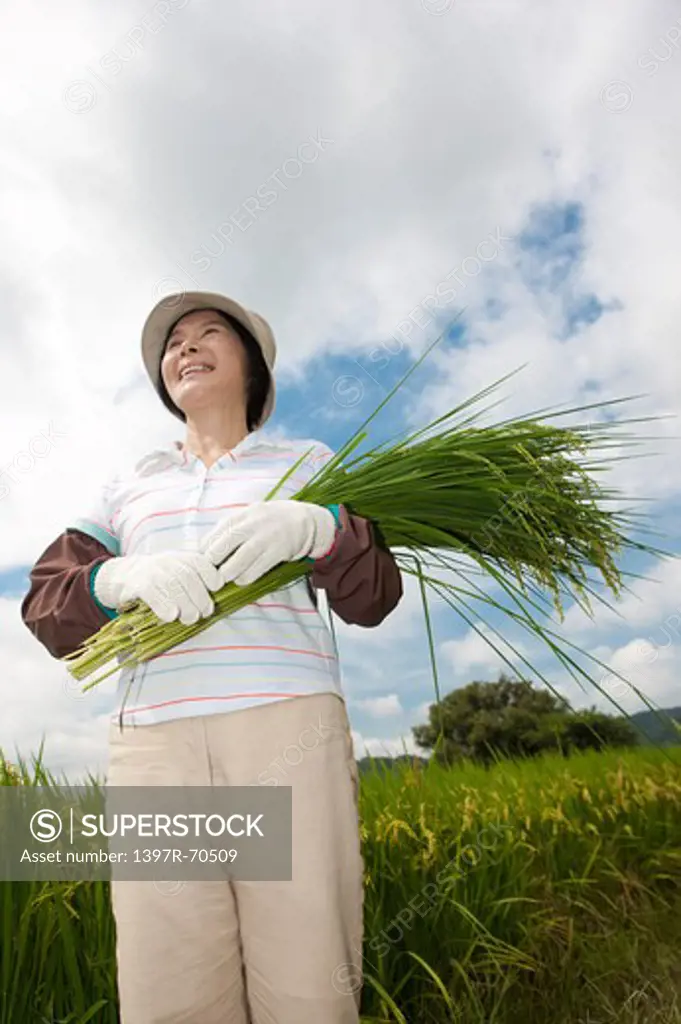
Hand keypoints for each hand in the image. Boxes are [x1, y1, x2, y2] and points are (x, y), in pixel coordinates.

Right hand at [93, 551, 222, 624]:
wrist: (123, 576)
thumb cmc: (159, 580)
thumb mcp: (177, 573)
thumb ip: (196, 581)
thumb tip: (215, 602)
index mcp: (180, 558)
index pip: (199, 562)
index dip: (211, 574)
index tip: (217, 587)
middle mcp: (166, 561)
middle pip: (188, 577)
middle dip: (200, 597)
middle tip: (205, 612)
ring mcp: (150, 571)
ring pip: (172, 585)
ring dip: (185, 605)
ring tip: (190, 618)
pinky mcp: (136, 585)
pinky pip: (152, 594)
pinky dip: (164, 606)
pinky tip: (171, 616)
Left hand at [199, 500, 337, 586]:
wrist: (305, 521)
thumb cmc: (271, 521)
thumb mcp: (250, 516)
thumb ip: (230, 528)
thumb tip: (205, 547)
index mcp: (242, 515)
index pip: (214, 534)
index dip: (204, 551)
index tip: (202, 562)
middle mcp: (252, 525)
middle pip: (222, 547)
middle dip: (212, 564)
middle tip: (209, 573)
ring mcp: (265, 538)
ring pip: (238, 562)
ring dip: (228, 574)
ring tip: (226, 577)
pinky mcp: (277, 552)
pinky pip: (255, 570)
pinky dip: (245, 578)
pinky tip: (242, 579)